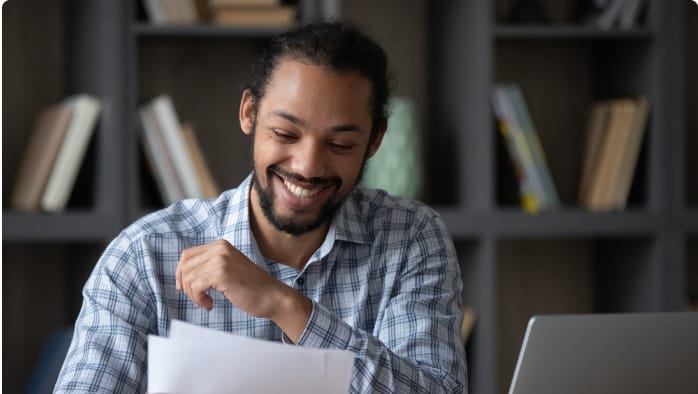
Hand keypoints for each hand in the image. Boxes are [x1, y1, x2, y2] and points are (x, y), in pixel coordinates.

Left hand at [175, 240, 311, 341]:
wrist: (272, 296)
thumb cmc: (251, 288)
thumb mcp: (228, 269)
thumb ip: (209, 266)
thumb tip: (183, 275)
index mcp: (220, 245)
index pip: (187, 255)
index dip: (182, 273)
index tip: (187, 288)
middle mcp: (219, 248)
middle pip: (185, 266)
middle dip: (187, 286)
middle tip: (199, 298)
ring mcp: (220, 259)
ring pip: (188, 278)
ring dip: (194, 295)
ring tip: (207, 302)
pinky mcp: (221, 273)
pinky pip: (195, 287)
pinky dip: (198, 299)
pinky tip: (210, 304)